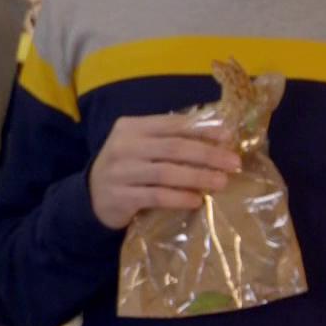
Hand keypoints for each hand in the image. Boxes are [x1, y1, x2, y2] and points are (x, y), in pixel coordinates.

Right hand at [87, 113, 241, 229]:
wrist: (92, 196)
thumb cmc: (127, 167)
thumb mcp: (141, 146)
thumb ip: (169, 139)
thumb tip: (217, 138)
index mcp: (131, 127)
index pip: (172, 125)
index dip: (202, 130)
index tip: (228, 137)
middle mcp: (123, 146)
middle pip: (172, 148)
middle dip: (207, 155)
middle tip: (233, 163)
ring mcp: (120, 172)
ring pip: (166, 173)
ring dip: (197, 177)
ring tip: (221, 182)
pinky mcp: (120, 196)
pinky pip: (155, 196)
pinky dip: (179, 198)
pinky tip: (196, 200)